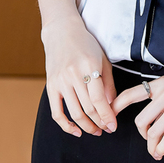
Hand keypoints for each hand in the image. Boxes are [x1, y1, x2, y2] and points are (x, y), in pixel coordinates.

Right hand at [41, 15, 117, 137]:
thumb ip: (108, 82)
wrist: (62, 31)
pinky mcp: (50, 86)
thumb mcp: (102, 58)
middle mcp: (73, 74)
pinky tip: (76, 131)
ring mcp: (60, 81)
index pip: (98, 99)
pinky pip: (56, 112)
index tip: (113, 126)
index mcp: (89, 65)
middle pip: (88, 108)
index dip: (107, 116)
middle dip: (100, 122)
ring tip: (95, 131)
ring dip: (86, 126)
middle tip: (107, 128)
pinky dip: (66, 126)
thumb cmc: (85, 43)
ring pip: (74, 113)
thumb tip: (111, 106)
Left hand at [110, 48, 163, 159]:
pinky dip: (162, 149)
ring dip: (152, 146)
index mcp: (161, 83)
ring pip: (152, 133)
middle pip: (140, 121)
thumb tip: (154, 111)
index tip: (109, 118)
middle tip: (149, 138)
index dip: (116, 107)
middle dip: (142, 135)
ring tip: (157, 149)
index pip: (131, 94)